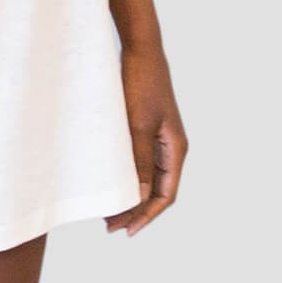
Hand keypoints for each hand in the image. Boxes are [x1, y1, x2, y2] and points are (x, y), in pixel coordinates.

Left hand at [106, 44, 188, 235]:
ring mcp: (159, 140)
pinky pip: (138, 165)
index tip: (126, 231)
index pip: (166, 195)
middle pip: (157, 191)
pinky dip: (126, 180)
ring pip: (147, 180)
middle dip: (135, 211)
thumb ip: (138, 162)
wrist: (140, 52)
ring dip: (130, 198)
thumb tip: (137, 198)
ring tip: (106, 213)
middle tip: (109, 227)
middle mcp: (171, 148)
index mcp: (175, 149)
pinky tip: (109, 186)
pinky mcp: (145, 132)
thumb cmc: (140, 86)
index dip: (147, 216)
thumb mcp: (137, 127)